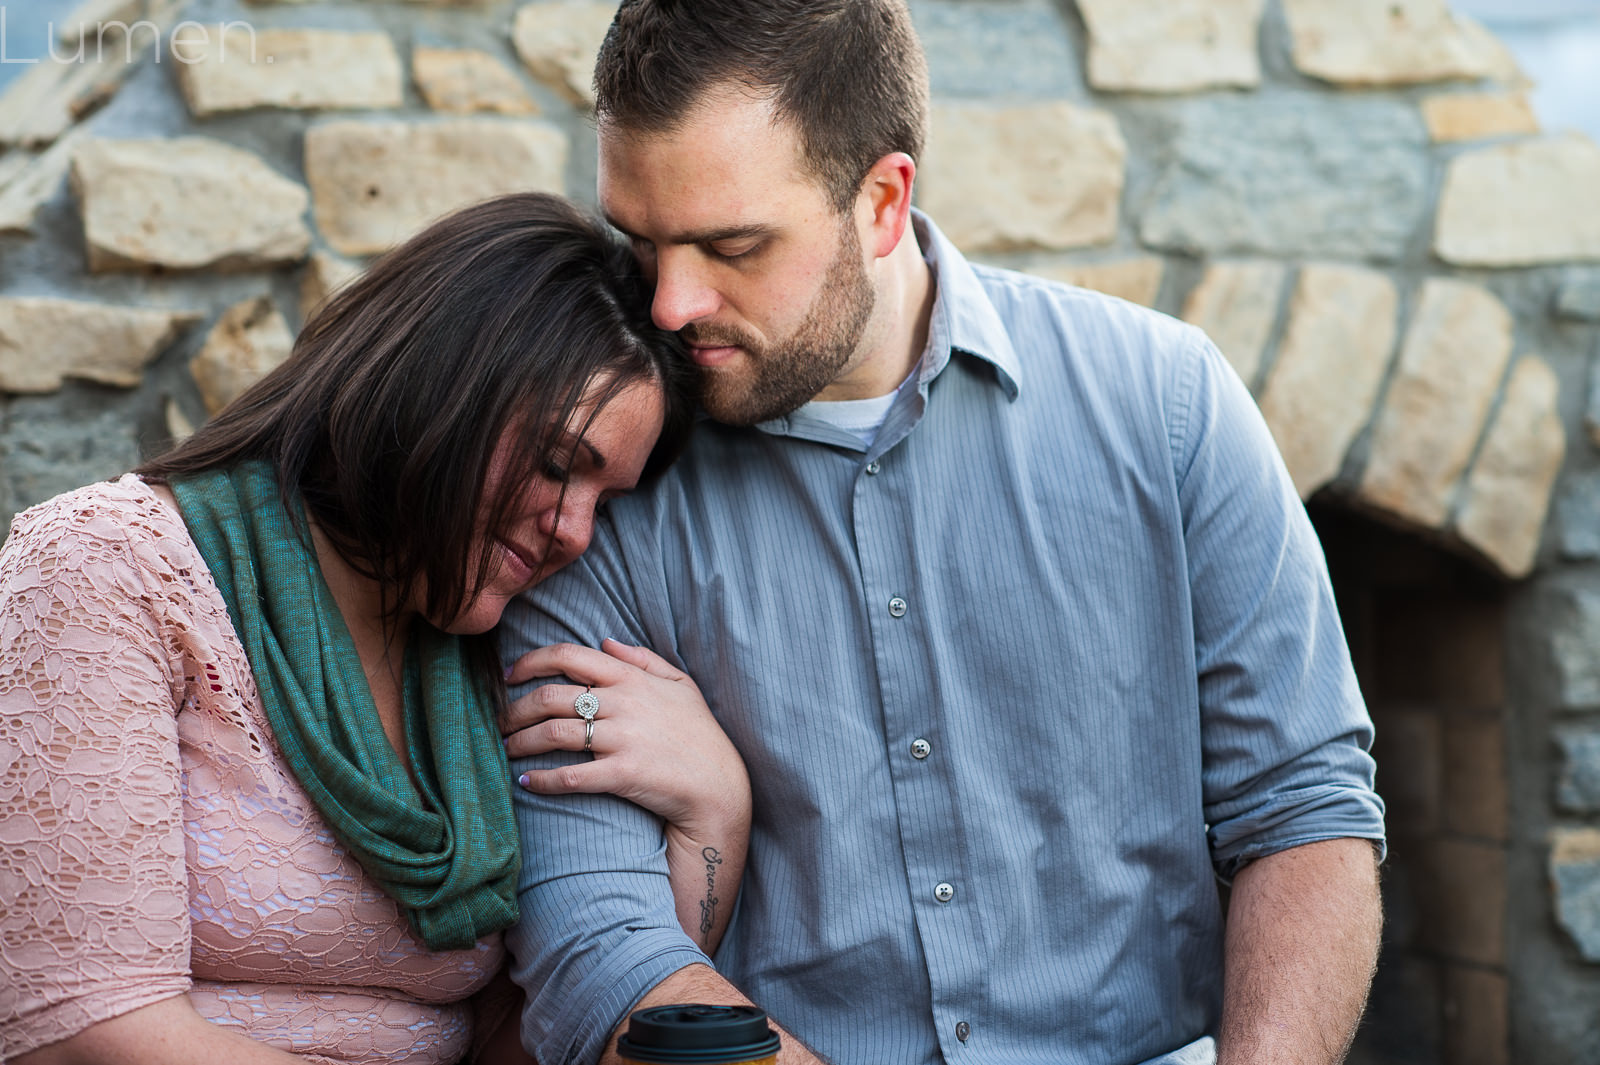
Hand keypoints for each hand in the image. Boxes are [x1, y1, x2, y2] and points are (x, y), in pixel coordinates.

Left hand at [501, 639, 750, 840]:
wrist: (719, 786)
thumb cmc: (700, 734)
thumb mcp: (681, 686)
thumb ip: (643, 659)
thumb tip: (606, 641)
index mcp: (631, 679)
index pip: (569, 656)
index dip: (531, 662)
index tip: (509, 675)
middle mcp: (623, 704)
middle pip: (551, 696)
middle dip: (515, 709)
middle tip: (500, 722)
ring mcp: (623, 739)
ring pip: (554, 733)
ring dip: (521, 742)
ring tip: (506, 750)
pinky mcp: (623, 774)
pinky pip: (571, 775)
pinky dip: (543, 779)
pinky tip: (528, 782)